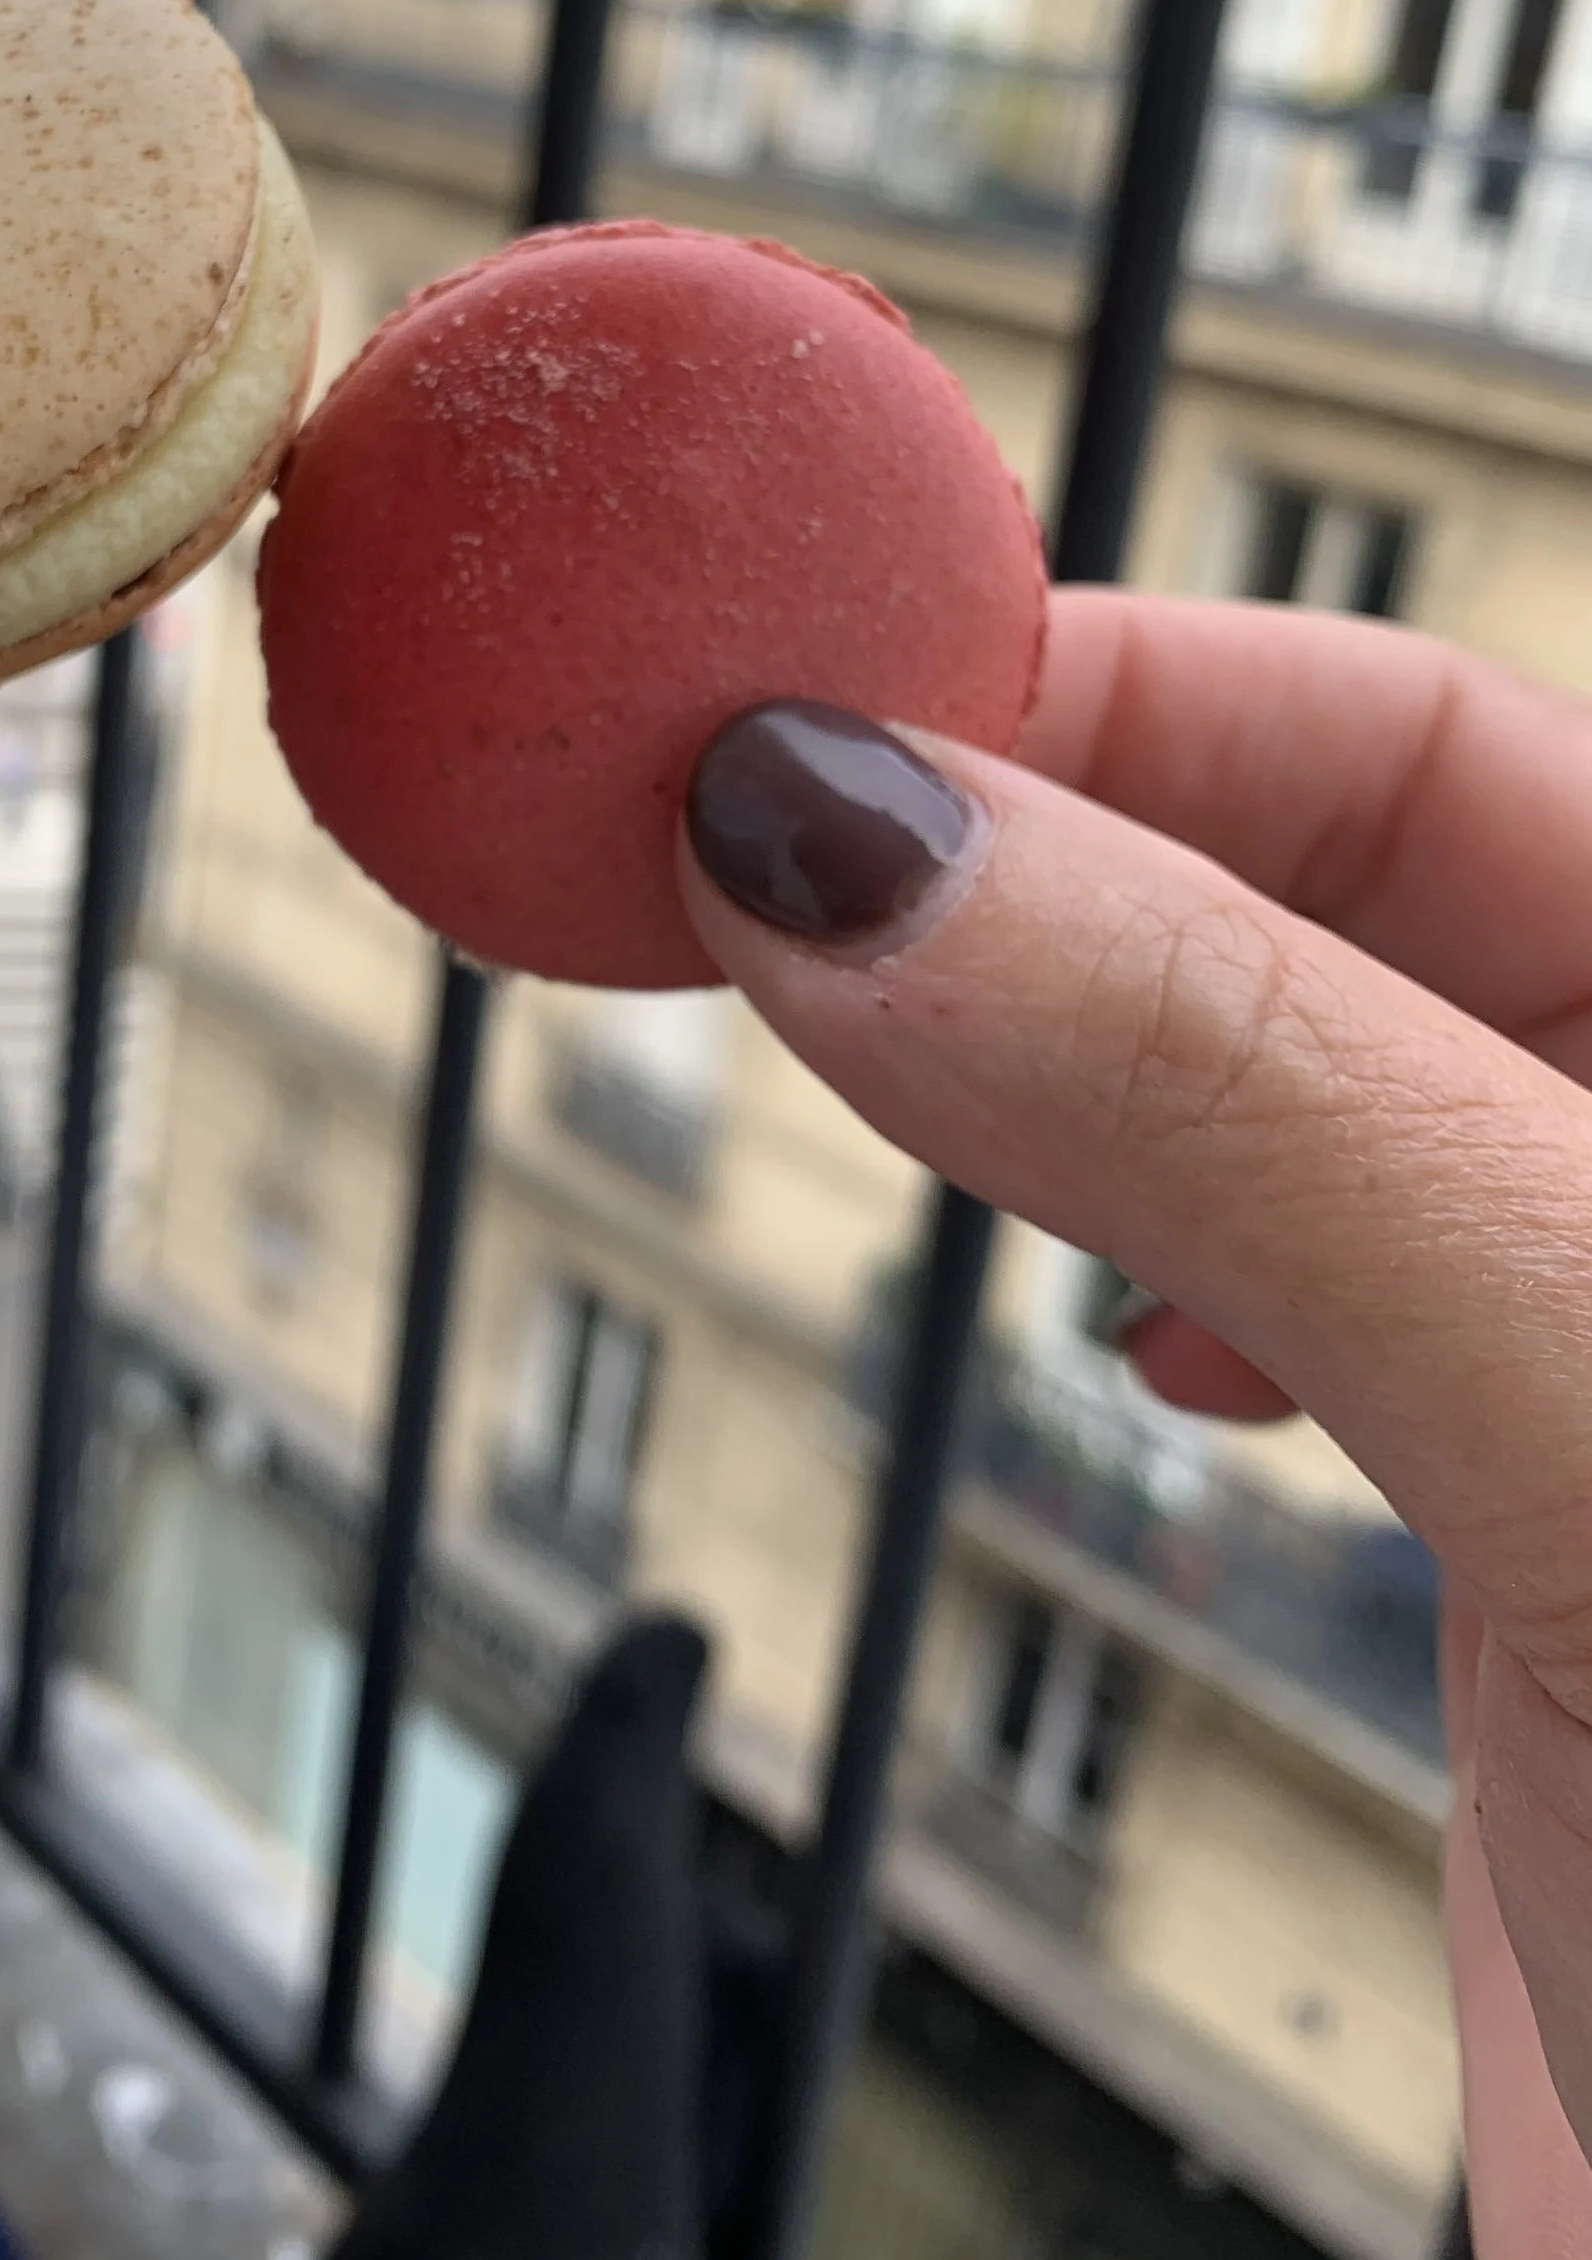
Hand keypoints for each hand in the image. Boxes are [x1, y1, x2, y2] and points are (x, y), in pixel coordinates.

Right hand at [679, 594, 1591, 2259]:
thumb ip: (1264, 1111)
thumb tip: (863, 851)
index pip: (1426, 733)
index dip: (1108, 696)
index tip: (799, 736)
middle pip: (1335, 882)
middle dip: (1039, 848)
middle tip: (746, 864)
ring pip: (1290, 1084)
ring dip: (1064, 1037)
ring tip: (868, 1034)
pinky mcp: (1535, 1563)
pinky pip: (1300, 1293)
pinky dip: (1154, 1253)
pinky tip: (1116, 1317)